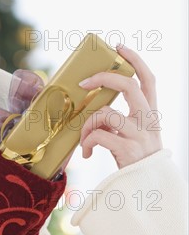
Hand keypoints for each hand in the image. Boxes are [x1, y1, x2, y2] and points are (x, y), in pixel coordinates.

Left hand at [79, 44, 162, 168]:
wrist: (146, 187)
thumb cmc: (135, 160)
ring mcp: (139, 135)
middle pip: (129, 86)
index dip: (135, 60)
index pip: (148, 80)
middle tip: (83, 83)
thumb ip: (124, 121)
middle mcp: (148, 121)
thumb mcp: (137, 136)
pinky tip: (86, 153)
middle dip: (103, 78)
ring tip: (84, 140)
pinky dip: (87, 142)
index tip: (119, 47)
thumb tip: (95, 109)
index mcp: (151, 114)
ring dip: (87, 125)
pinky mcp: (127, 149)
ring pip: (105, 114)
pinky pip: (99, 135)